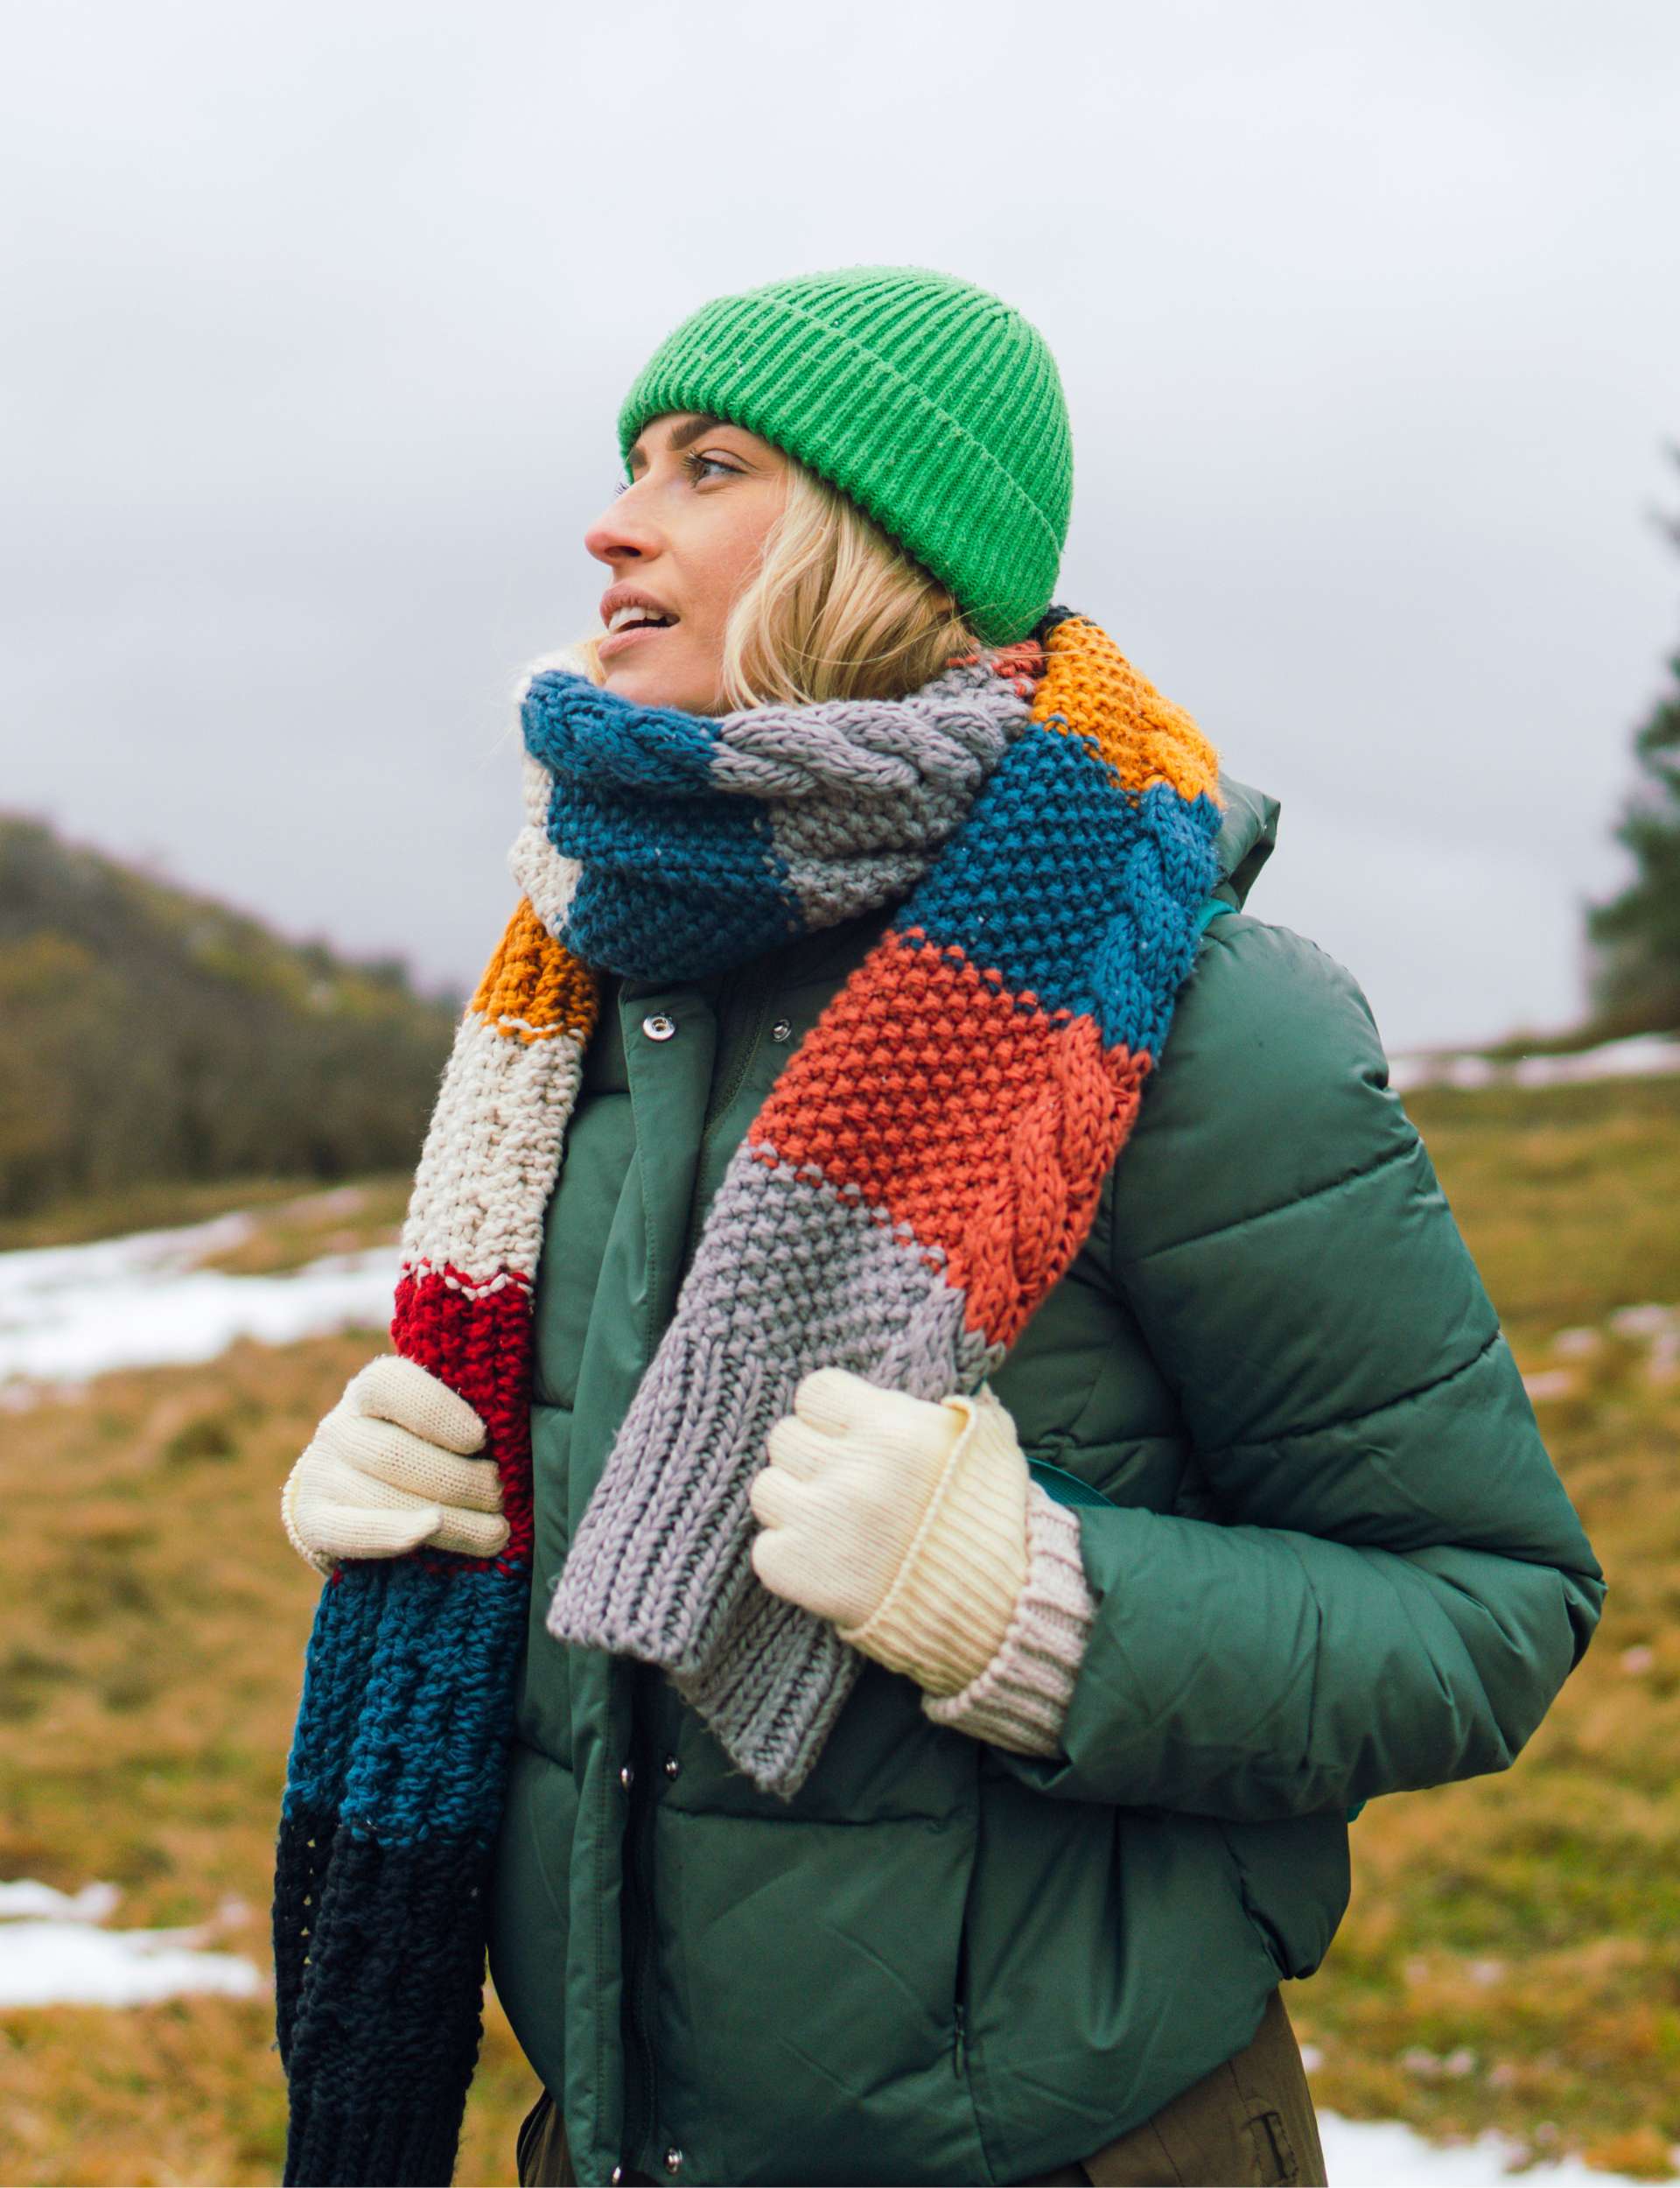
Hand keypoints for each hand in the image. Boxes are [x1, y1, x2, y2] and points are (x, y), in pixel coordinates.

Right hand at [280, 1355, 506, 1571]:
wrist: (361, 1494)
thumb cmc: (427, 1447)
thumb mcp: (442, 1420)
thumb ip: (471, 1413)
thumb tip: (514, 1428)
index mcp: (373, 1389)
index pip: (393, 1386)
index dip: (437, 1411)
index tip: (479, 1439)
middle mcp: (340, 1426)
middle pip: (396, 1453)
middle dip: (459, 1480)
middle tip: (500, 1495)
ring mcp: (321, 1474)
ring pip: (384, 1497)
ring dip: (448, 1520)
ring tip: (495, 1532)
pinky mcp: (313, 1521)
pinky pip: (348, 1532)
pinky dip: (389, 1535)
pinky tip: (427, 1534)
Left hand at [749, 1367, 1028, 1696]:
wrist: (998, 1610)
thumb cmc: (992, 1519)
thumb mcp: (989, 1442)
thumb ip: (952, 1405)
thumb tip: (936, 1373)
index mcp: (892, 1429)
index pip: (816, 1392)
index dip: (830, 1413)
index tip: (847, 1434)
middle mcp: (851, 1469)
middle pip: (785, 1437)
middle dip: (811, 1457)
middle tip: (844, 1483)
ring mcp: (821, 1522)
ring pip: (767, 1489)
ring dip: (795, 1504)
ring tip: (834, 1524)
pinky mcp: (799, 1571)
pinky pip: (765, 1547)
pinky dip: (790, 1556)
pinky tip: (829, 1561)